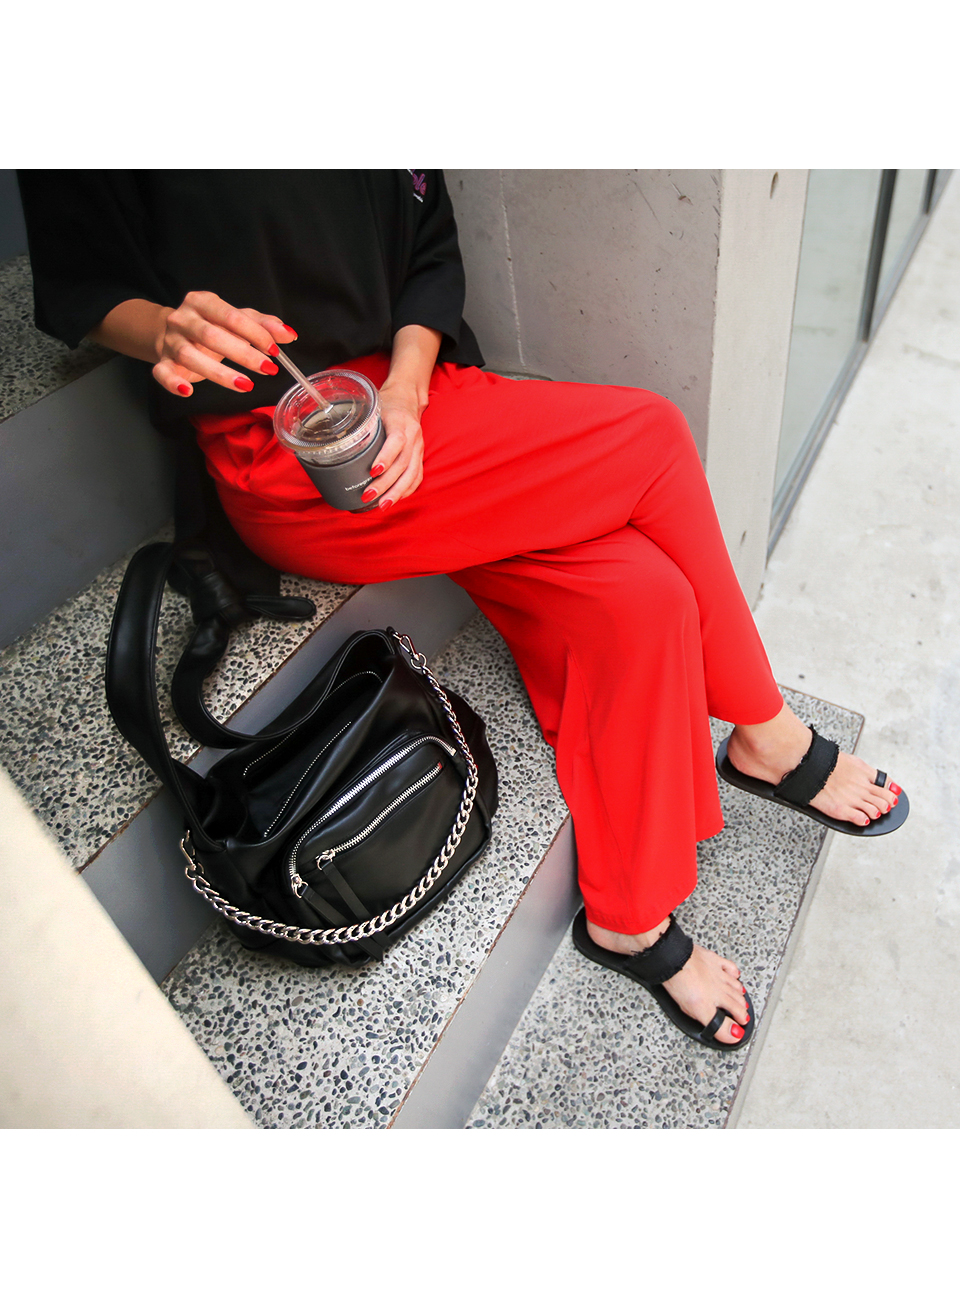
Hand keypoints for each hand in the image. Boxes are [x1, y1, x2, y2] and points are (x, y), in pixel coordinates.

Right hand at [150, 290, 296, 396]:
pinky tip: (188, 392)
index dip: (255, 333)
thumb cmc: (211, 326)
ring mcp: (171, 340)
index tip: (274, 351)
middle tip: (267, 369)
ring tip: (246, 385)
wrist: (173, 332)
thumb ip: (262, 325)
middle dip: (243, 354)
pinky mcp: (162, 361)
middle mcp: (183, 318)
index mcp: (203, 302)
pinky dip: (173, 383)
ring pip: (190, 356)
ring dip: (219, 373)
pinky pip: (162, 373)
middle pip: (211, 336)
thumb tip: (289, 335)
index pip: (231, 316)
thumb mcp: (236, 320)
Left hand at [366, 383, 424, 508]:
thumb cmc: (388, 405)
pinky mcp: (420, 456)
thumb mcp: (374, 409)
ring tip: (382, 505)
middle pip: (402, 464)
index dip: (386, 457)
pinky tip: (395, 499)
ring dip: (396, 492)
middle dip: (385, 483)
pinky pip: (417, 477)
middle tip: (368, 495)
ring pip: (411, 474)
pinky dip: (406, 490)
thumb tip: (337, 443)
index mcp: (400, 422)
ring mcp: (418, 448)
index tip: (373, 471)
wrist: (408, 399)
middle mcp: (413, 436)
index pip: (397, 441)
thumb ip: (363, 426)